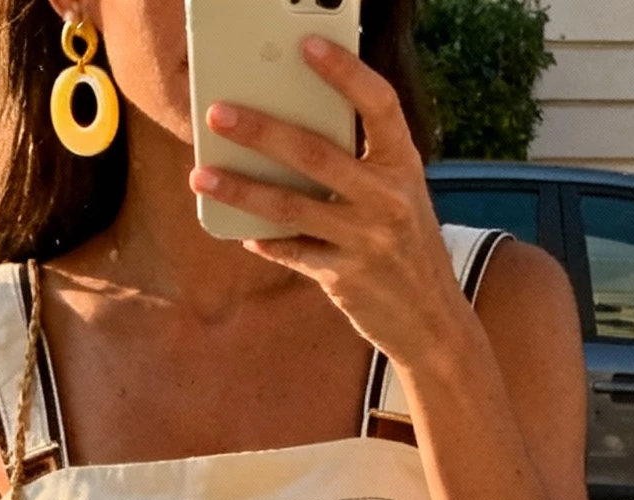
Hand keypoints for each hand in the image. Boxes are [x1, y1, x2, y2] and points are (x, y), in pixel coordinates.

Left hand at [192, 41, 463, 370]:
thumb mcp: (401, 196)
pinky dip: (265, 241)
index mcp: (404, 165)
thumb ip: (362, 164)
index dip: (345, 72)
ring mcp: (366, 241)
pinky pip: (293, 253)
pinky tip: (241, 233)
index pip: (379, 104)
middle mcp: (388, 199)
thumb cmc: (406, 246)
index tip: (307, 45)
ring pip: (291, 207)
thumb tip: (292, 137)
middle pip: (315, 154)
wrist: (432, 320)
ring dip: (241, 190)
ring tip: (201, 175)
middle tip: (218, 113)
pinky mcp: (345, 278)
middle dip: (261, 131)